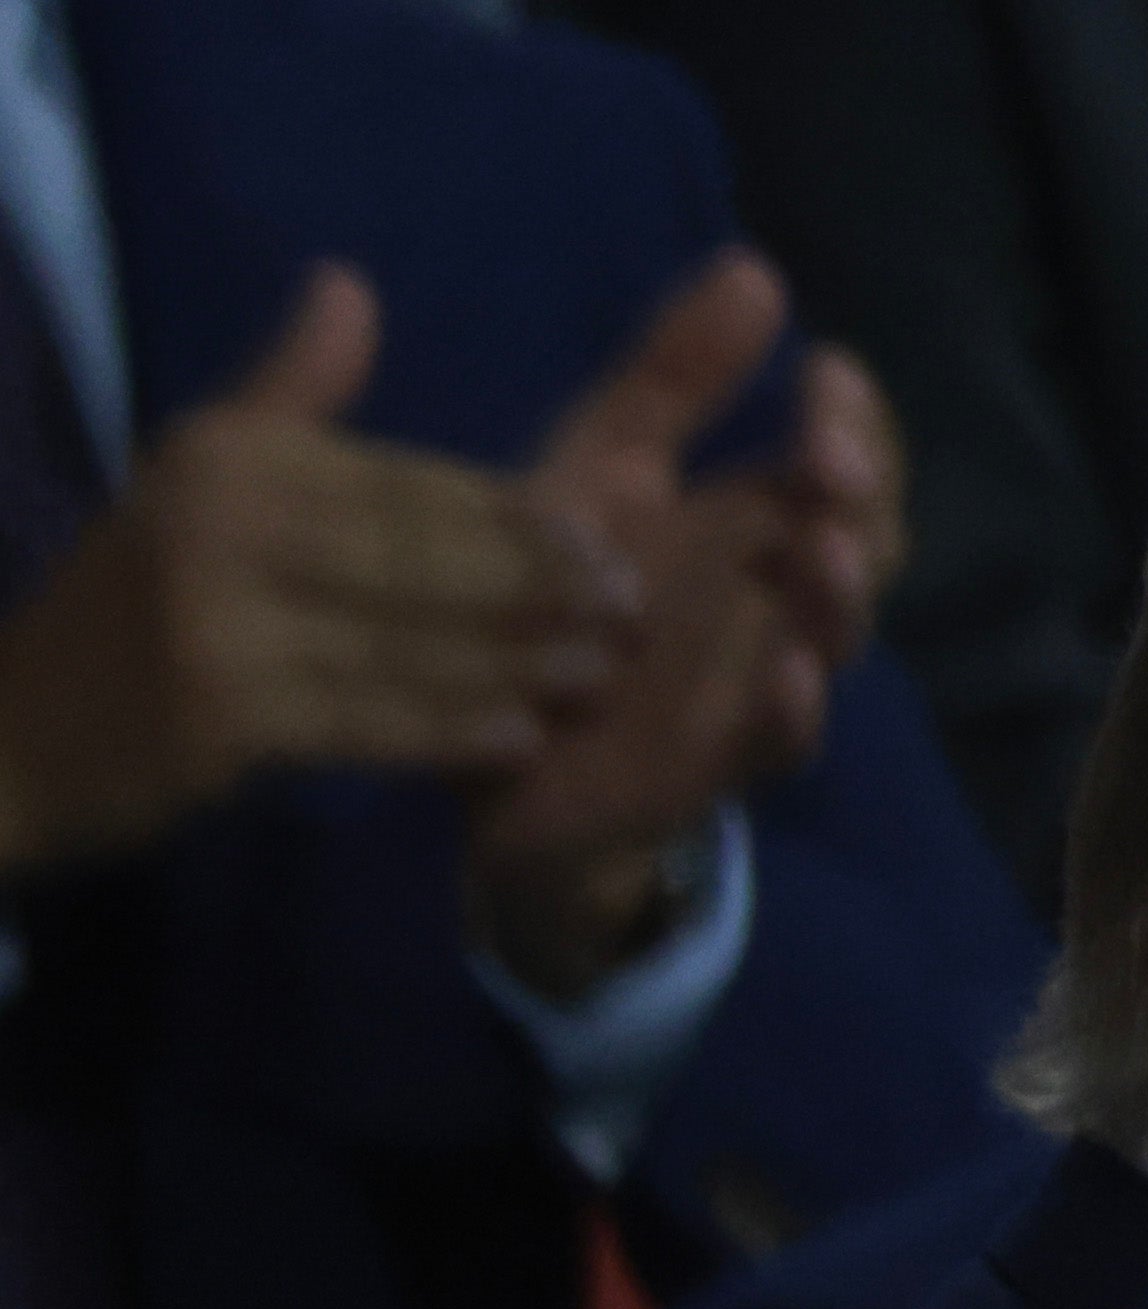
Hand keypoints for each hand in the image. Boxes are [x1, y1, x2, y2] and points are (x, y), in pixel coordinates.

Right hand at [0, 265, 633, 878]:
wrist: (16, 729)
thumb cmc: (137, 599)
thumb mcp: (198, 475)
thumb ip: (290, 392)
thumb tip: (351, 284)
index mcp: (231, 456)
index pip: (404, 481)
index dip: (514, 513)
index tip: (616, 531)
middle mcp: (222, 523)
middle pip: (417, 555)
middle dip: (535, 581)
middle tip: (636, 601)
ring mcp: (218, 622)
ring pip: (403, 640)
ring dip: (514, 657)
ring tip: (606, 666)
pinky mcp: (221, 716)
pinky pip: (362, 721)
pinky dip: (446, 728)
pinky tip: (521, 736)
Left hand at [466, 249, 909, 991]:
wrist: (498, 762)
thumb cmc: (559, 603)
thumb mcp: (600, 470)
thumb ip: (673, 380)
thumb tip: (759, 268)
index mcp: (757, 523)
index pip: (846, 457)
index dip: (854, 419)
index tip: (828, 370)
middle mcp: (777, 600)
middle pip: (863, 537)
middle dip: (860, 496)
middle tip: (826, 458)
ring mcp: (757, 682)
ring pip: (833, 637)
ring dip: (839, 595)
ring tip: (825, 548)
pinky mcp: (714, 762)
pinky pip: (774, 741)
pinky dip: (790, 710)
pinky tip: (789, 674)